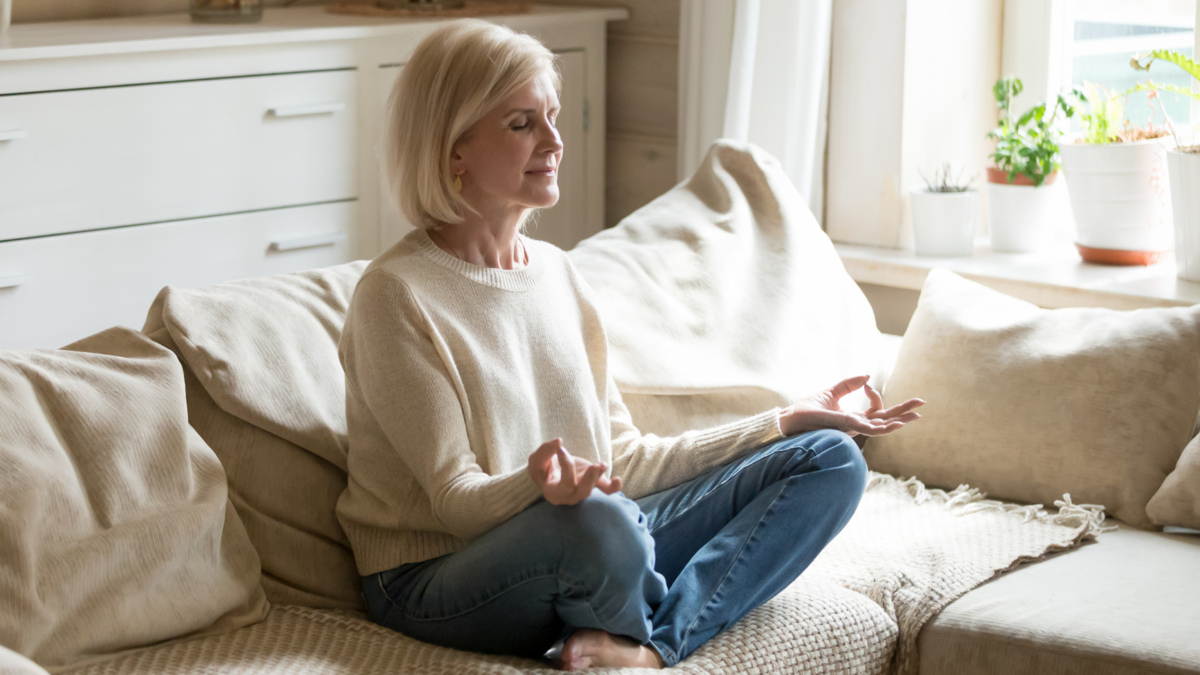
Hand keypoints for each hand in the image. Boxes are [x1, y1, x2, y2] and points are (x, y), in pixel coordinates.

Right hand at [527, 439, 622, 505]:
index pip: (565, 483)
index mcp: (554, 493)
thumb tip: (558, 441)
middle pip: (582, 492)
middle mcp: (570, 496)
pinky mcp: (593, 482)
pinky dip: (613, 487)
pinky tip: (617, 480)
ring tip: (600, 464)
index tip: (560, 448)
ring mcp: (583, 490)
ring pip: (592, 487)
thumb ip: (545, 451)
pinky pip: (605, 489)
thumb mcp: (537, 460)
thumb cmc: (542, 468)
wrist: (550, 471)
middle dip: (589, 480)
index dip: (565, 465)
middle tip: (593, 466)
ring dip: (598, 476)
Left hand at [780, 374, 923, 436]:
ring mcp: (850, 429)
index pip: (875, 409)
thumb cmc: (805, 411)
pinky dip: (882, 428)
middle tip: (923, 405)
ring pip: (879, 427)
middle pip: (884, 418)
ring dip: (897, 421)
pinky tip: (895, 424)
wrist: (787, 421)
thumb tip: (868, 376)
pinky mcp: (843, 430)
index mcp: (852, 417)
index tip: (866, 384)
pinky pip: (866, 431)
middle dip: (903, 411)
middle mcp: (854, 425)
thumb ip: (848, 385)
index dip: (876, 396)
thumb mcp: (830, 393)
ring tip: (915, 417)